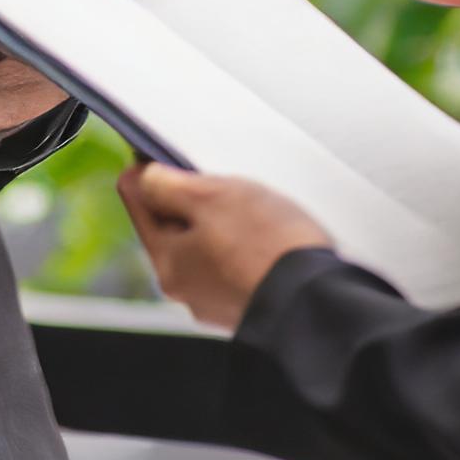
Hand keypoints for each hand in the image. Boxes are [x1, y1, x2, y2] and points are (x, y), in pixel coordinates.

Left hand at [117, 162, 330, 333]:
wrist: (322, 305)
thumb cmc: (269, 248)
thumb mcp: (209, 197)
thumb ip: (165, 184)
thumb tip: (141, 177)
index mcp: (167, 263)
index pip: (137, 202)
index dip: (148, 170)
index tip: (165, 153)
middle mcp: (186, 289)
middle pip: (172, 225)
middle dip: (192, 199)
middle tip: (223, 183)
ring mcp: (218, 300)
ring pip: (206, 243)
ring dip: (222, 221)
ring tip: (254, 210)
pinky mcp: (249, 304)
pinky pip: (234, 262)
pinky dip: (245, 244)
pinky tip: (268, 237)